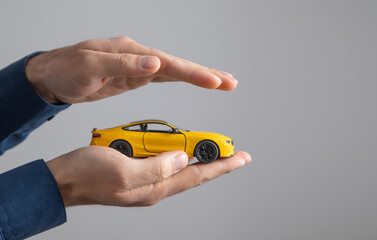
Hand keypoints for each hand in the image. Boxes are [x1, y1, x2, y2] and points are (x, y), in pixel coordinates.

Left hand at [25, 36, 237, 103]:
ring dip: (199, 76)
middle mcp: (138, 56)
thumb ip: (124, 65)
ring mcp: (138, 65)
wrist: (51, 76)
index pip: (169, 63)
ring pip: (174, 70)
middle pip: (178, 65)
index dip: (194, 73)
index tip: (215, 81)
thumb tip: (155, 64)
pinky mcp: (134, 76)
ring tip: (221, 82)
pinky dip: (182, 78)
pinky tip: (193, 80)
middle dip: (206, 74)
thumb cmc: (66, 70)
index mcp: (131, 51)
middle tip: (231, 82)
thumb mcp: (90, 67)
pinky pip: (164, 77)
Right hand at [46, 146, 250, 206]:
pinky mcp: (137, 172)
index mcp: (154, 188)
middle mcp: (154, 186)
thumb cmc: (86, 176)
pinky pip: (163, 162)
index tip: (241, 157)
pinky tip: (179, 148)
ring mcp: (146, 180)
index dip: (222, 166)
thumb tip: (182, 158)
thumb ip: (156, 167)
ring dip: (196, 154)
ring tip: (210, 145)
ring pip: (179, 166)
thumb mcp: (122, 171)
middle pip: (192, 171)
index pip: (197, 175)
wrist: (62, 180)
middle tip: (233, 150)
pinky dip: (175, 152)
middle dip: (215, 160)